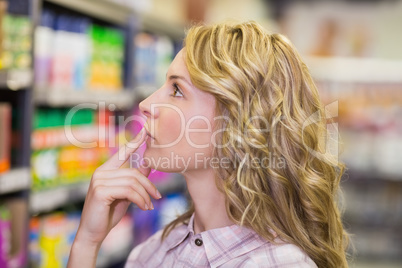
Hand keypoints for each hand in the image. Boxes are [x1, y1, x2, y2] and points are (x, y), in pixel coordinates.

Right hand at [74, 127, 161, 246]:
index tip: (146, 132)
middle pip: (134, 172)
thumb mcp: (125, 194)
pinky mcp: (101, 191)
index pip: (122, 152)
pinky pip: (129, 191)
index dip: (135, 142)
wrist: (93, 233)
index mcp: (105, 170)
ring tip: (149, 206)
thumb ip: (134, 180)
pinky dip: (140, 200)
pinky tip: (144, 207)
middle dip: (149, 185)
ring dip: (145, 195)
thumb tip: (148, 166)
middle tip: (157, 197)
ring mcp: (99, 181)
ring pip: (133, 182)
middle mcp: (100, 172)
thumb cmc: (108, 213)